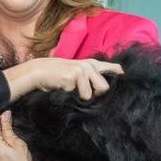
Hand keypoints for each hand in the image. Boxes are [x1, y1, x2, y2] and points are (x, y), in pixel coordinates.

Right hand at [5, 57, 122, 100]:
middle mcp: (90, 65)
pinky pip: (82, 95)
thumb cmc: (60, 76)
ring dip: (84, 96)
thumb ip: (94, 77)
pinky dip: (73, 96)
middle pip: (105, 87)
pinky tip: (64, 88)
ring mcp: (83, 69)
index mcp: (94, 64)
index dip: (120, 79)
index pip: (116, 70)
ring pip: (95, 92)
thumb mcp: (79, 74)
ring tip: (72, 90)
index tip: (119, 89)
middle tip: (81, 91)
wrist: (40, 72)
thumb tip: (110, 86)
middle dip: (96, 94)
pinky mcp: (74, 76)